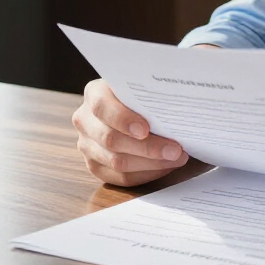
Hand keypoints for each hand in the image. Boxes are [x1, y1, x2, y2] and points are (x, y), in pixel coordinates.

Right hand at [72, 79, 188, 186]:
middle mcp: (85, 120)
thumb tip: (178, 103)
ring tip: (177, 158)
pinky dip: (146, 174)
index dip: (123, 119)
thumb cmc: (143, 93)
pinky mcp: (95, 166)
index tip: (145, 129)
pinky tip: (165, 167)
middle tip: (175, 150)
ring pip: (117, 162)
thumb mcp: (143, 86)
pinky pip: (120, 178)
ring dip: (151, 163)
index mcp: (94, 93)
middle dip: (147, 147)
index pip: (102, 107)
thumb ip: (151, 93)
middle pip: (111, 139)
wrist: (133, 105)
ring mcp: (87, 145)